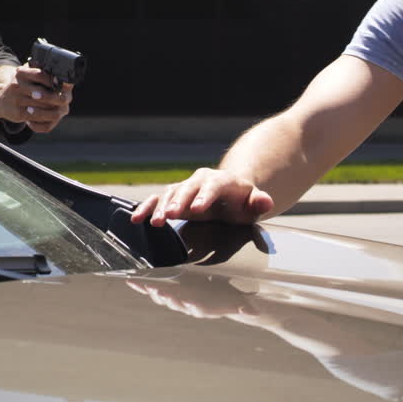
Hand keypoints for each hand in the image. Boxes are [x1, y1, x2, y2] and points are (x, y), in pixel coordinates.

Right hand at [0, 66, 71, 131]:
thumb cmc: (19, 86)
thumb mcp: (26, 74)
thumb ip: (41, 71)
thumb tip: (63, 77)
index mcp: (21, 73)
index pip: (41, 75)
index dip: (54, 81)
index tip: (64, 84)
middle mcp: (17, 86)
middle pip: (44, 93)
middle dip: (57, 97)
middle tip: (65, 98)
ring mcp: (17, 100)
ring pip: (43, 107)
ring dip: (54, 108)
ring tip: (60, 107)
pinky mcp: (18, 114)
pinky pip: (37, 118)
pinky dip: (45, 117)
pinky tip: (50, 115)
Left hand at [126, 278, 248, 318]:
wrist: (221, 304)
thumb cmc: (228, 301)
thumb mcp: (237, 303)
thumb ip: (243, 307)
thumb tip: (254, 311)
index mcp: (197, 306)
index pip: (185, 304)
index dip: (176, 300)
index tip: (169, 296)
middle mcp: (184, 303)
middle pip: (168, 299)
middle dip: (157, 293)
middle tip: (149, 288)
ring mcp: (174, 298)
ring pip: (158, 294)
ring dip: (146, 289)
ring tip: (135, 281)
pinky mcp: (168, 290)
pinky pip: (153, 287)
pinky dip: (141, 284)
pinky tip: (130, 279)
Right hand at [130, 168, 273, 226]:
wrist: (230, 193)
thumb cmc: (242, 203)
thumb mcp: (253, 204)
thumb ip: (259, 202)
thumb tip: (266, 201)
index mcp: (222, 181)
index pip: (213, 187)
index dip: (205, 197)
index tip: (197, 210)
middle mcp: (200, 180)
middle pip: (188, 189)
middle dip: (178, 201)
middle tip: (170, 215)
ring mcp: (185, 187)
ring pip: (170, 193)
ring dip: (160, 207)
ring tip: (154, 221)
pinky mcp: (173, 196)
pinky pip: (157, 199)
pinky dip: (147, 207)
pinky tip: (136, 217)